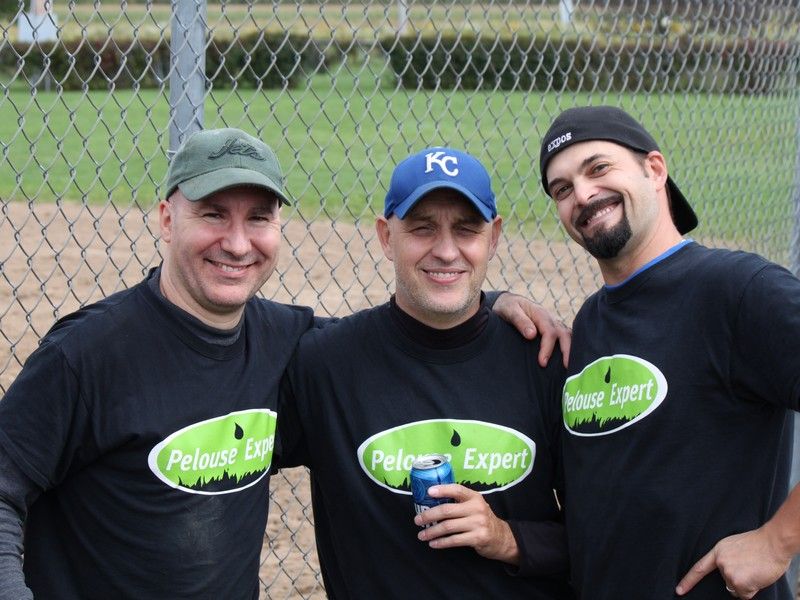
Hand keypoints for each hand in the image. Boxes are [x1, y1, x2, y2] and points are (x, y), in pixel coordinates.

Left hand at [413, 484, 518, 563]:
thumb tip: (432, 501)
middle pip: (447, 510)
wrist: (501, 537)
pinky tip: (433, 543)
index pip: (457, 489)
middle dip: (429, 515)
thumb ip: (459, 502)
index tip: (428, 492)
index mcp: (474, 497)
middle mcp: (477, 508)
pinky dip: (441, 542)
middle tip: (417, 520)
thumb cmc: (481, 519)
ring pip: (448, 527)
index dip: (442, 490)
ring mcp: (478, 523)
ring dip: (432, 531)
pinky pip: (454, 540)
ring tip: (422, 534)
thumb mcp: (475, 505)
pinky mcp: (478, 538)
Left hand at [491, 292, 570, 367]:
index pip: (550, 332)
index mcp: (541, 314)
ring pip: (568, 336)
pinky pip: (564, 338)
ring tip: (569, 367)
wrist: (508, 302)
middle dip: (567, 351)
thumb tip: (532, 335)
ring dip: (570, 350)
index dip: (547, 348)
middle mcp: (550, 319)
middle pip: (565, 334)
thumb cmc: (508, 307)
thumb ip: (520, 321)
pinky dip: (568, 348)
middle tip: (566, 368)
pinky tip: (566, 361)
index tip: (542, 362)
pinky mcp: (552, 330)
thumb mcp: (510, 310)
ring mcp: (553, 324)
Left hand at [675, 527, 791, 598]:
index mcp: (718, 551)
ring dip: (747, 584)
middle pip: (727, 582)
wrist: (773, 542)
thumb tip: (727, 572)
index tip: (679, 590)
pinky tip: (758, 576)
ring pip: (737, 589)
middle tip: (750, 566)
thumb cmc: (759, 544)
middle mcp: (720, 562)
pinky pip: (745, 595)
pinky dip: (753, 589)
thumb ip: (727, 558)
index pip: (699, 568)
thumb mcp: (735, 546)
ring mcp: (728, 572)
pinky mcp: (738, 582)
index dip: (688, 581)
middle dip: (739, 579)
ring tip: (755, 569)